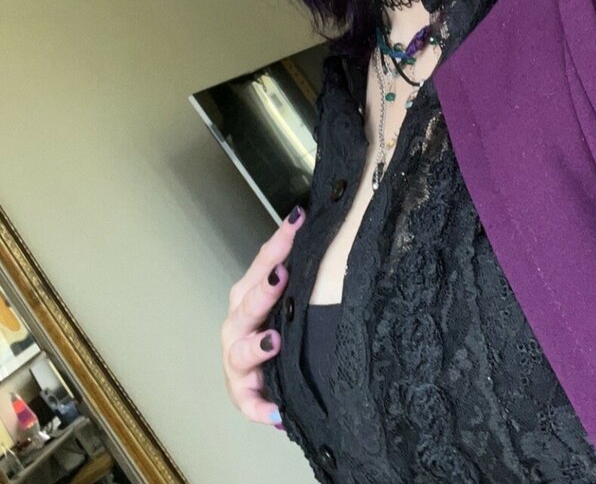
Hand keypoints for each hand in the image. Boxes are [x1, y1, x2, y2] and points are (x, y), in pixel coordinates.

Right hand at [221, 205, 304, 425]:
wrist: (260, 378)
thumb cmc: (276, 327)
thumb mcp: (285, 298)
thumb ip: (297, 270)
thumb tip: (319, 228)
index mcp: (247, 294)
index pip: (263, 263)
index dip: (279, 242)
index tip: (298, 221)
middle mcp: (237, 324)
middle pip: (247, 303)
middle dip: (264, 290)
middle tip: (281, 275)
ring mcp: (236, 359)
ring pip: (241, 352)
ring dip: (256, 346)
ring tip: (273, 341)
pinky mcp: (243, 394)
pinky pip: (249, 403)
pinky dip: (261, 408)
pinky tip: (277, 414)